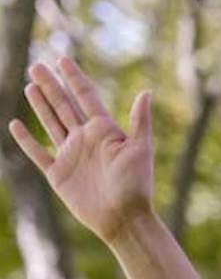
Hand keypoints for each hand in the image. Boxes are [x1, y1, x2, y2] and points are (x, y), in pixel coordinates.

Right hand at [7, 58, 155, 244]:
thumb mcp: (141, 150)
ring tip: (30, 85)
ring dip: (41, 105)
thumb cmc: (136, 186)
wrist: (124, 219)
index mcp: (105, 131)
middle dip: (51, 86)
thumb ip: (140, 121)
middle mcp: (86, 140)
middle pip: (64, 106)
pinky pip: (37, 153)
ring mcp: (71, 156)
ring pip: (51, 123)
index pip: (86, 97)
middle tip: (37, 66)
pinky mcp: (58, 174)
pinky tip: (15, 124)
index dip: (74, 78)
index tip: (62, 59)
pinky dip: (26, 140)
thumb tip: (147, 92)